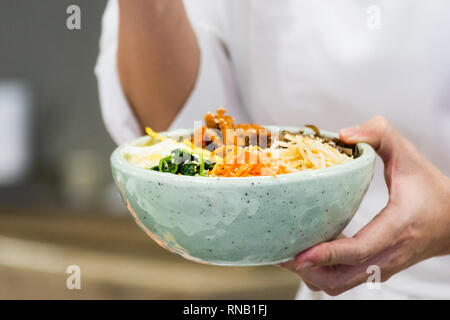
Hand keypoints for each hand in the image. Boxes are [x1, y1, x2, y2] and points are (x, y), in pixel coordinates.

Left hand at [280, 116, 449, 295]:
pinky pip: (343, 280)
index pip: (359, 250)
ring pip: (339, 286)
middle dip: (307, 270)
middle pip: (341, 280)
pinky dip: (321, 272)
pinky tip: (307, 252)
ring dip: (311, 274)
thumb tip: (342, 135)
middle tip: (281, 251)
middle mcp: (387, 255)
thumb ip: (379, 134)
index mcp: (397, 227)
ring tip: (287, 253)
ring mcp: (381, 267)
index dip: (327, 254)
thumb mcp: (408, 155)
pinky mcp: (375, 269)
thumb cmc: (430, 188)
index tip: (300, 254)